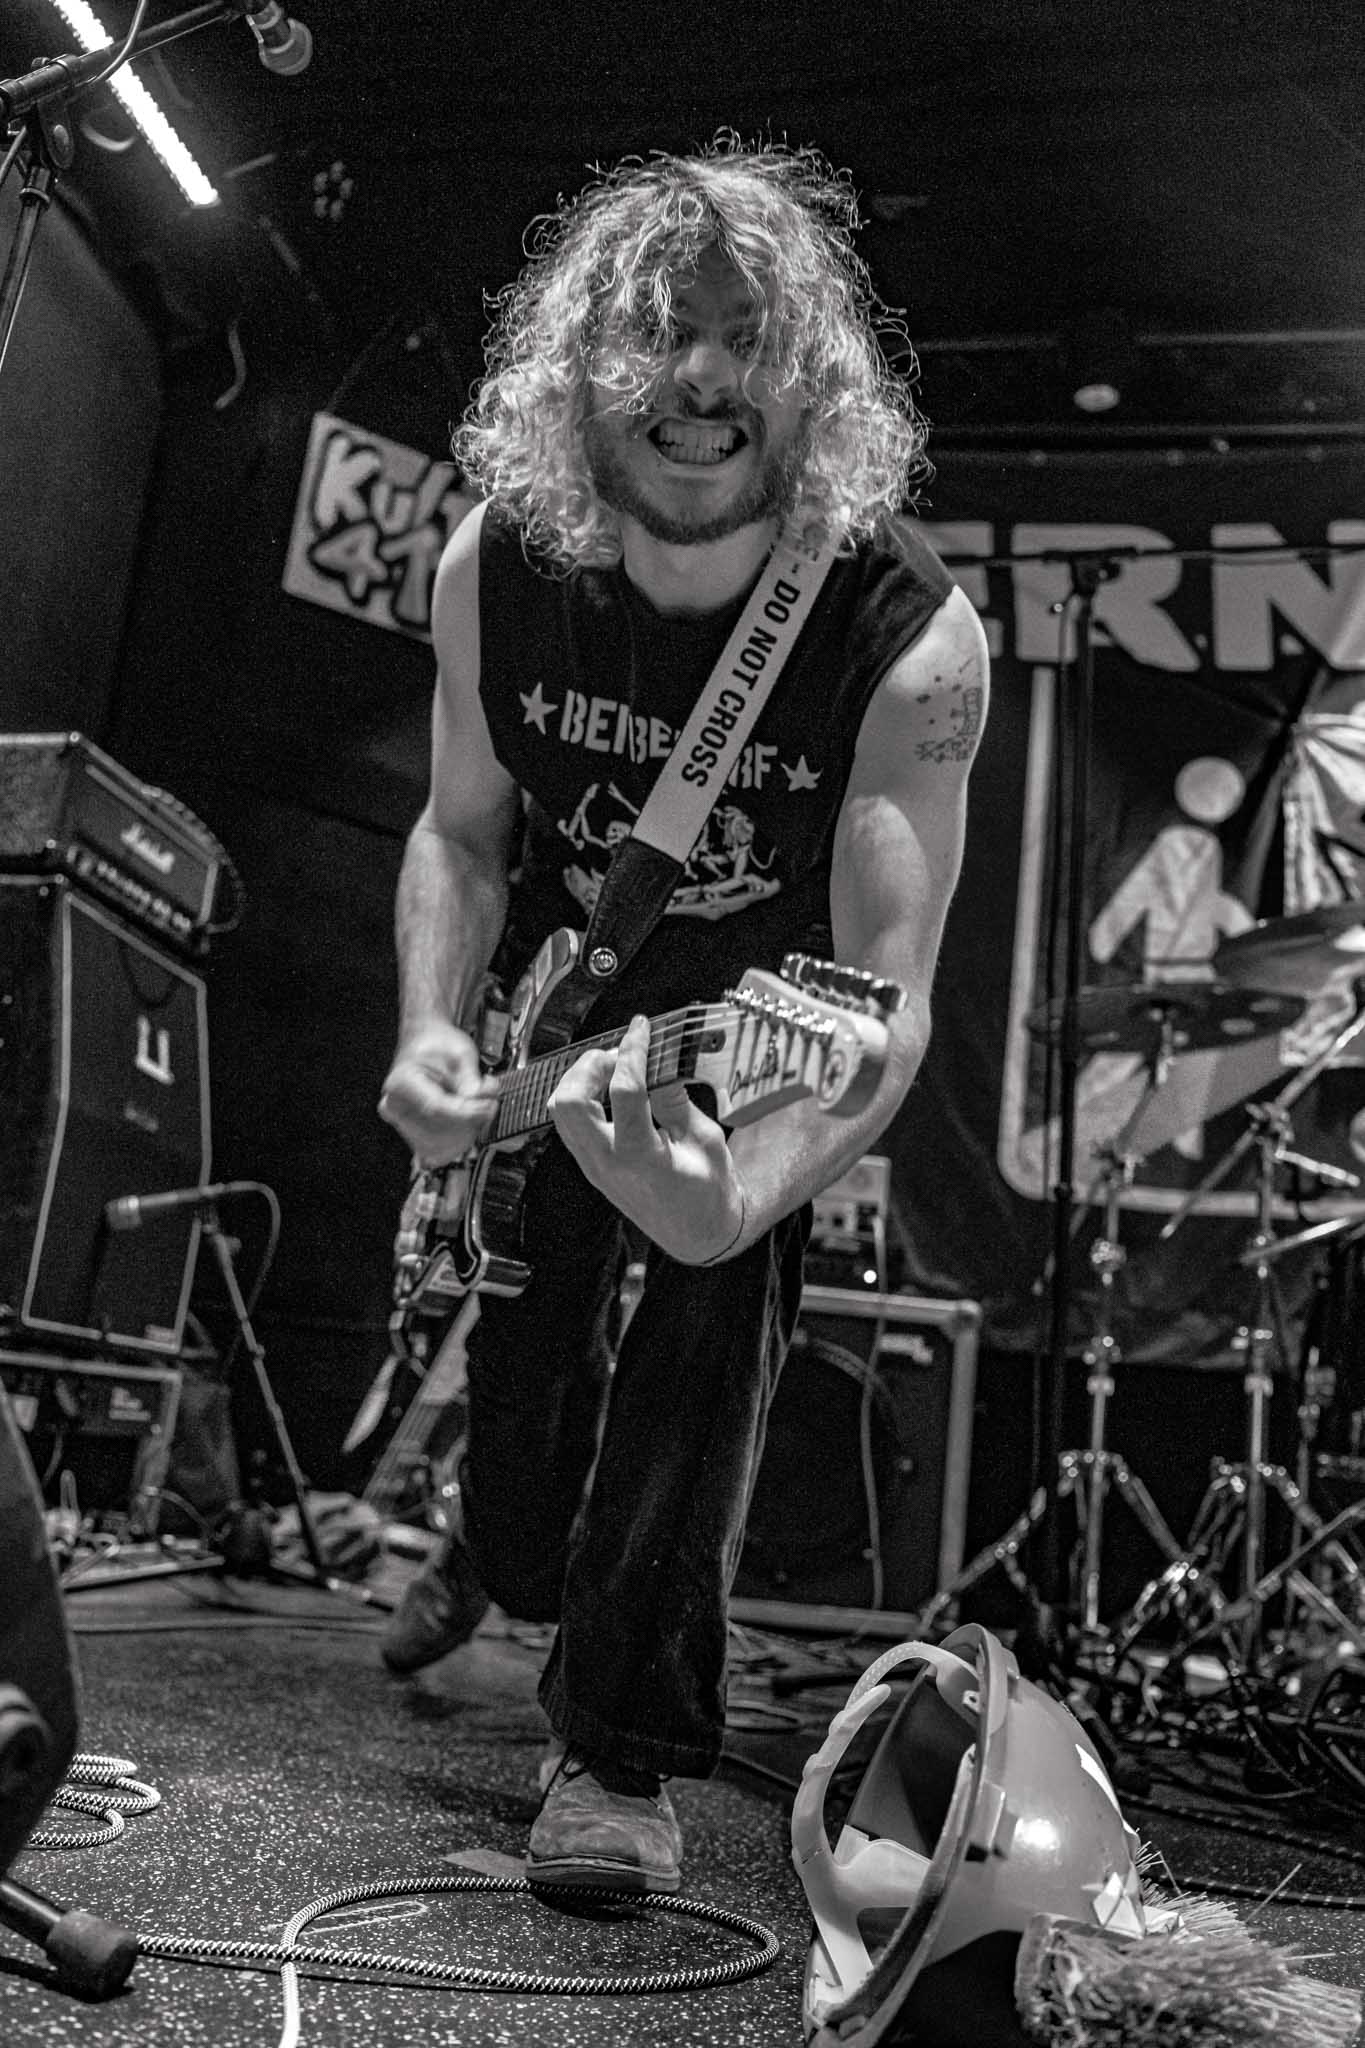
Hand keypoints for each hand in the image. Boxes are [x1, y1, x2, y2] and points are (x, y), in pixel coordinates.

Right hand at [378, 1021, 498, 1167]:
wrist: (427, 1044)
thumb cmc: (438, 1046)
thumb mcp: (460, 1053)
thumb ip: (471, 1079)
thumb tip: (480, 1100)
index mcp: (401, 1083)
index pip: (437, 1109)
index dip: (468, 1112)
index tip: (489, 1105)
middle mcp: (396, 1107)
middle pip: (438, 1132)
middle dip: (470, 1122)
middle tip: (488, 1102)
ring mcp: (403, 1123)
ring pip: (441, 1147)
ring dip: (467, 1132)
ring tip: (478, 1107)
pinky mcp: (415, 1135)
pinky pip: (439, 1152)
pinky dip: (459, 1141)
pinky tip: (468, 1123)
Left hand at [548, 1014, 746, 1263]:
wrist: (697, 1235)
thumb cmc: (708, 1191)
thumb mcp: (703, 1140)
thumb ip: (675, 1100)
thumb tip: (659, 1060)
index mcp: (641, 1157)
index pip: (625, 1090)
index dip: (632, 1050)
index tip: (641, 1027)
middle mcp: (608, 1163)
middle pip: (570, 1101)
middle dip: (590, 1066)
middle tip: (620, 1054)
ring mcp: (594, 1168)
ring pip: (561, 1112)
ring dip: (581, 1080)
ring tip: (614, 1069)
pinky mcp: (591, 1167)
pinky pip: (569, 1125)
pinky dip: (582, 1097)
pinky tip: (608, 1088)